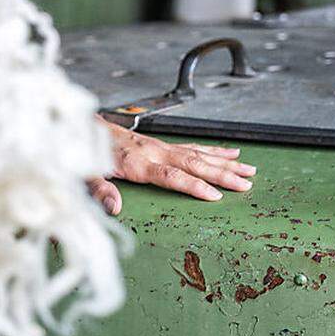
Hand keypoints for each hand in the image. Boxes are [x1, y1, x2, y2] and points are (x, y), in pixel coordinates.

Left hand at [87, 115, 256, 215]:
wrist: (85, 127)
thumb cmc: (87, 153)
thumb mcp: (86, 174)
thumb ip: (99, 190)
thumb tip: (114, 208)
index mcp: (137, 164)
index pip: (171, 176)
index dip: (194, 186)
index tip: (215, 195)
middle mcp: (153, 153)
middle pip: (193, 164)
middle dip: (222, 174)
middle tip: (246, 184)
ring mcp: (160, 147)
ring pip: (198, 154)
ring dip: (225, 163)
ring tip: (249, 171)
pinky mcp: (162, 145)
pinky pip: (193, 147)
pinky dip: (214, 150)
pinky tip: (231, 153)